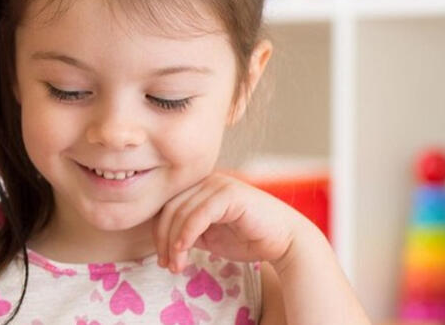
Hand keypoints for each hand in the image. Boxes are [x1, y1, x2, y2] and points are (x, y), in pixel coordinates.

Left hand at [153, 172, 308, 272]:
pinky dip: (186, 234)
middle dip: (163, 240)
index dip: (159, 233)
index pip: (167, 207)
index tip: (162, 259)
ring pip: (181, 212)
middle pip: (169, 208)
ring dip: (173, 243)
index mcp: (200, 188)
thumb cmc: (250, 239)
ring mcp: (218, 184)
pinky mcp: (229, 193)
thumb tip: (163, 241)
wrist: (287, 242)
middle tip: (166, 264)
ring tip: (175, 265)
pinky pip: (198, 215)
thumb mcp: (210, 236)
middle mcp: (207, 181)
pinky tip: (183, 251)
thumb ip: (188, 232)